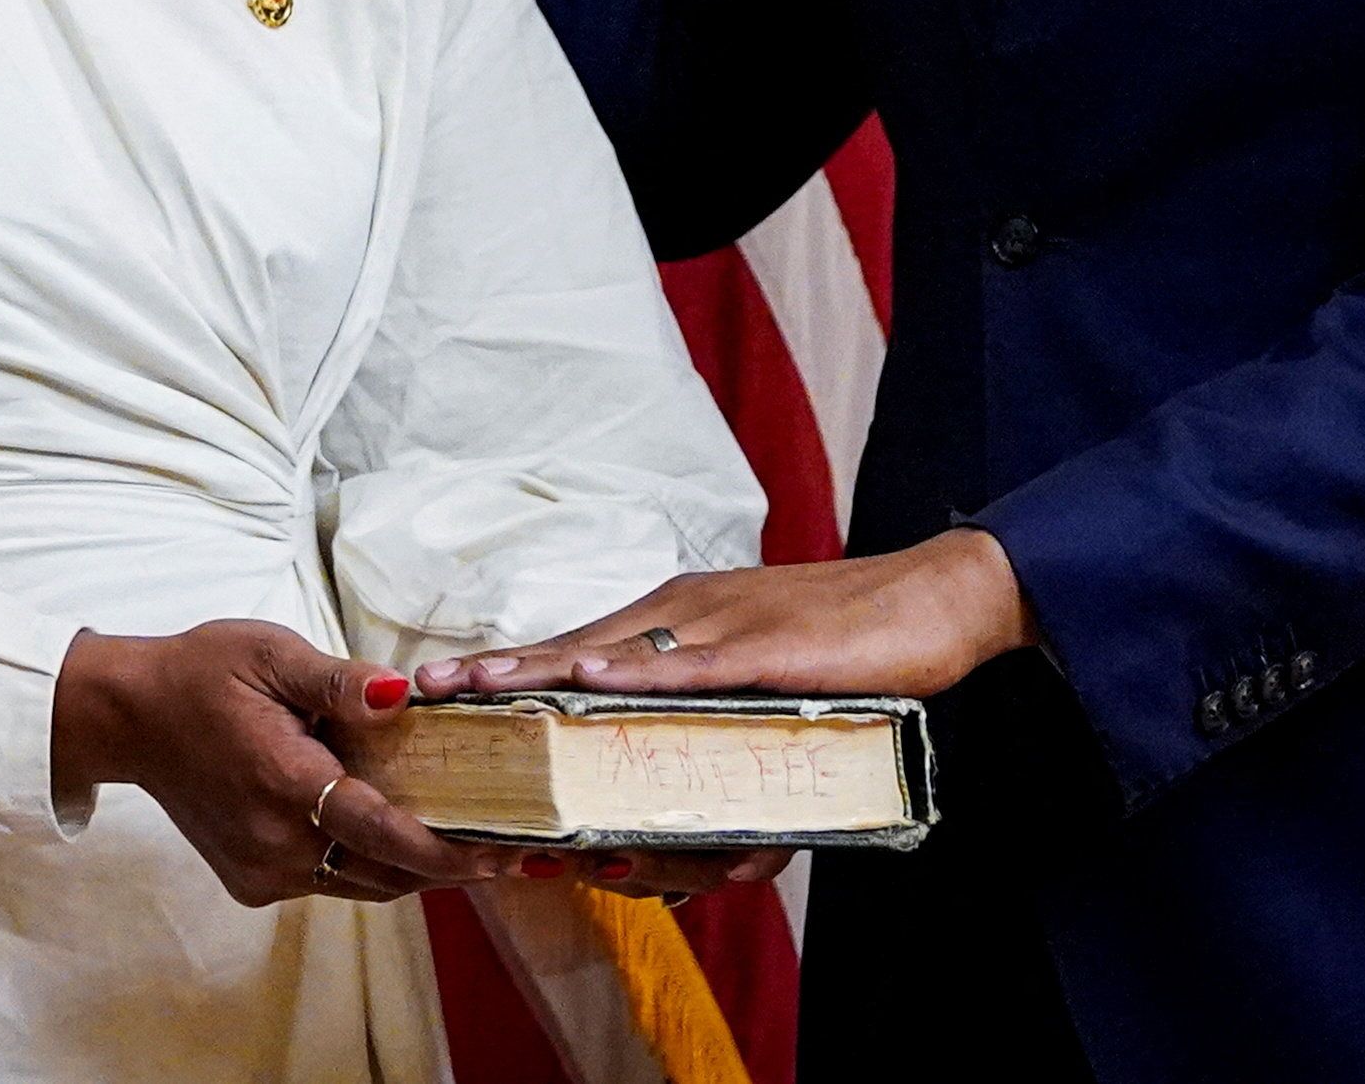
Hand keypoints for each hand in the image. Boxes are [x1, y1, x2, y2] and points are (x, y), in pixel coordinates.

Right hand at [50, 622, 505, 907]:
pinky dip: (371, 865)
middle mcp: (273, 842)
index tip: (503, 853)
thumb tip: (402, 696)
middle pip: (385, 871)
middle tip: (511, 849)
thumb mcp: (270, 653)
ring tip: (473, 846)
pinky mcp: (252, 881)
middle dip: (449, 866)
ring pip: (363, 885)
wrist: (129, 718)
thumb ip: (339, 682)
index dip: (447, 850)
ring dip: (415, 870)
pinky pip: (331, 882)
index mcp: (283, 782)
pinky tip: (401, 835)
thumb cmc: (202, 674)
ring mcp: (261, 870)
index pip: (382, 832)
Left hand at [413, 531, 1033, 705]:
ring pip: (617, 654)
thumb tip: (661, 764)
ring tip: (481, 689)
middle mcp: (688, 614)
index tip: (445, 683)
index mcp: (682, 619)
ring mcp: (725, 627)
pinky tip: (590, 679)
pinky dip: (635, 675)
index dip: (512, 666)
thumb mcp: (761, 675)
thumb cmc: (848, 639)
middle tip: (429, 689)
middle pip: (576, 645)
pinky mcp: (767, 650)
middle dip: (500, 671)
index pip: (579, 646)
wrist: (935, 600)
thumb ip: (709, 712)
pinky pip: (689, 667)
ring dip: (544, 674)